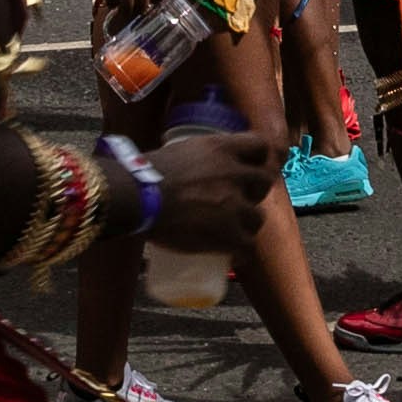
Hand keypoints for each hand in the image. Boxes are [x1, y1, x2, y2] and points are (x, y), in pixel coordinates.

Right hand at [145, 127, 275, 254]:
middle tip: (241, 201)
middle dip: (255, 193)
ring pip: (258, 218)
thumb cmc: (147, 173)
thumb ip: (200, 157)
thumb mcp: (181, 151)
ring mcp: (234, 204)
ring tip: (234, 231)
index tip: (254, 167)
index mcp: (222, 148)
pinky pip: (248, 246)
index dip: (261, 158)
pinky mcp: (228, 233)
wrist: (137, 198)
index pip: (261, 146)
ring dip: (248, 224)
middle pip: (265, 182)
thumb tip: (200, 167)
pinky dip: (241, 252)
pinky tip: (233, 255)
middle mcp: (234, 173)